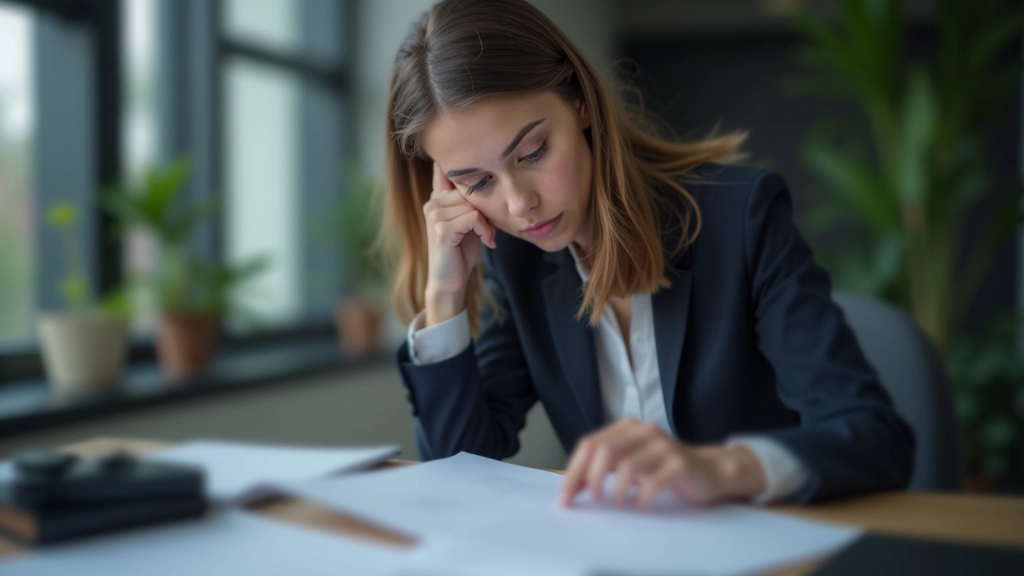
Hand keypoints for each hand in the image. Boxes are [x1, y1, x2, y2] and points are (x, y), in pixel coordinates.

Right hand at [422, 162, 496, 325]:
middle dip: (485, 210)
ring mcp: (434, 215)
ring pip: (473, 204)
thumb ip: (471, 202)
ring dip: (486, 222)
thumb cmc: (462, 252)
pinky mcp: (441, 229)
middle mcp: (432, 204)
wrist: (450, 282)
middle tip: (488, 231)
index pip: (445, 171)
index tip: (466, 147)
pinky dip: (484, 229)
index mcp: (437, 199)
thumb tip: (489, 177)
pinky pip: (473, 217)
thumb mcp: (469, 222)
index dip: (457, 161)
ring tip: (486, 236)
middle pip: (469, 191)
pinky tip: (485, 241)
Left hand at [559, 418, 766, 507]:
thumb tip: (572, 487)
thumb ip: (603, 469)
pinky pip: (653, 480)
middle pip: (604, 451)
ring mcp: (664, 445)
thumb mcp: (631, 465)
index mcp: (628, 428)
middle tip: (591, 502)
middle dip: (590, 480)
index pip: (590, 444)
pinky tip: (640, 504)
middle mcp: (644, 431)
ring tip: (617, 504)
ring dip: (615, 490)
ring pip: (626, 465)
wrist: (709, 471)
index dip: (574, 471)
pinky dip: (641, 496)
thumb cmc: (664, 469)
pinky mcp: (681, 463)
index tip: (565, 498)